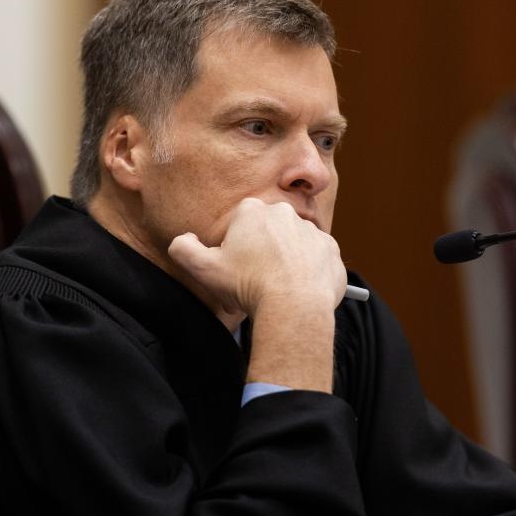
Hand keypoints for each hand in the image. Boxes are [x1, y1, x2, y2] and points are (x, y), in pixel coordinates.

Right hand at [167, 198, 347, 318]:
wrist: (293, 305)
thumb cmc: (248, 285)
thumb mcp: (203, 269)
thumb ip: (183, 249)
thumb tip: (184, 240)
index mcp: (253, 211)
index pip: (238, 226)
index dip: (232, 251)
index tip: (233, 271)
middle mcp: (285, 214)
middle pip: (266, 235)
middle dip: (258, 256)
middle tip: (252, 284)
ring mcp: (312, 231)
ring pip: (291, 248)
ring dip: (283, 265)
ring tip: (275, 291)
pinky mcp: (331, 251)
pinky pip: (316, 262)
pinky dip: (307, 275)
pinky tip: (296, 292)